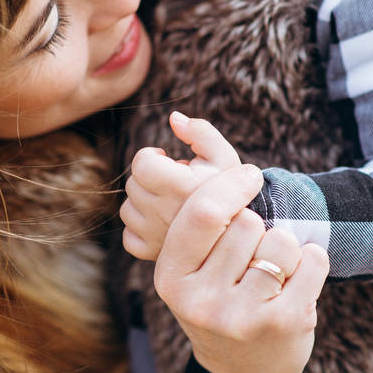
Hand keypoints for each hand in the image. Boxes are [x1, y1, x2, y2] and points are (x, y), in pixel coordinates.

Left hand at [120, 112, 240, 260]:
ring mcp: (157, 238)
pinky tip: (164, 223)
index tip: (170, 160)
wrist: (245, 239)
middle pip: (133, 184)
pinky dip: (141, 229)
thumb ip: (200, 131)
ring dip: (145, 202)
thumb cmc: (233, 192)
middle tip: (176, 183)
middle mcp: (165, 214)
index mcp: (180, 186)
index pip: (141, 163)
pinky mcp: (152, 255)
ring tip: (171, 202)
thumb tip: (173, 118)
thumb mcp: (225, 156)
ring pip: (128, 209)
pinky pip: (129, 236)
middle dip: (151, 178)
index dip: (153, 156)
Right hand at [152, 165, 328, 372]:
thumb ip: (204, 229)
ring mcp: (242, 316)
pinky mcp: (283, 324)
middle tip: (252, 256)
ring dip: (285, 247)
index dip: (230, 184)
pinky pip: (312, 260)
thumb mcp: (193, 271)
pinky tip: (298, 281)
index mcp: (171, 279)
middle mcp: (201, 301)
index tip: (249, 175)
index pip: (201, 212)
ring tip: (273, 274)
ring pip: (281, 240)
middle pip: (246, 223)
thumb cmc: (219, 303)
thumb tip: (241, 174)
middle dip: (257, 227)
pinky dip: (313, 261)